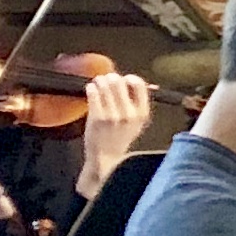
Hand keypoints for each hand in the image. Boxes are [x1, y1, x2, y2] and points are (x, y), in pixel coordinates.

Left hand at [76, 69, 153, 188]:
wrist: (106, 157)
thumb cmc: (120, 138)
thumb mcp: (137, 123)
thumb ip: (138, 103)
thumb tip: (144, 83)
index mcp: (142, 113)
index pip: (138, 84)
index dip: (129, 78)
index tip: (123, 80)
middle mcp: (129, 113)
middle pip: (119, 82)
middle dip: (110, 78)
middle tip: (105, 80)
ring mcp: (112, 115)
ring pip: (104, 85)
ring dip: (99, 81)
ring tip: (97, 84)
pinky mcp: (97, 117)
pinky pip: (93, 93)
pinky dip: (90, 88)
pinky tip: (90, 90)